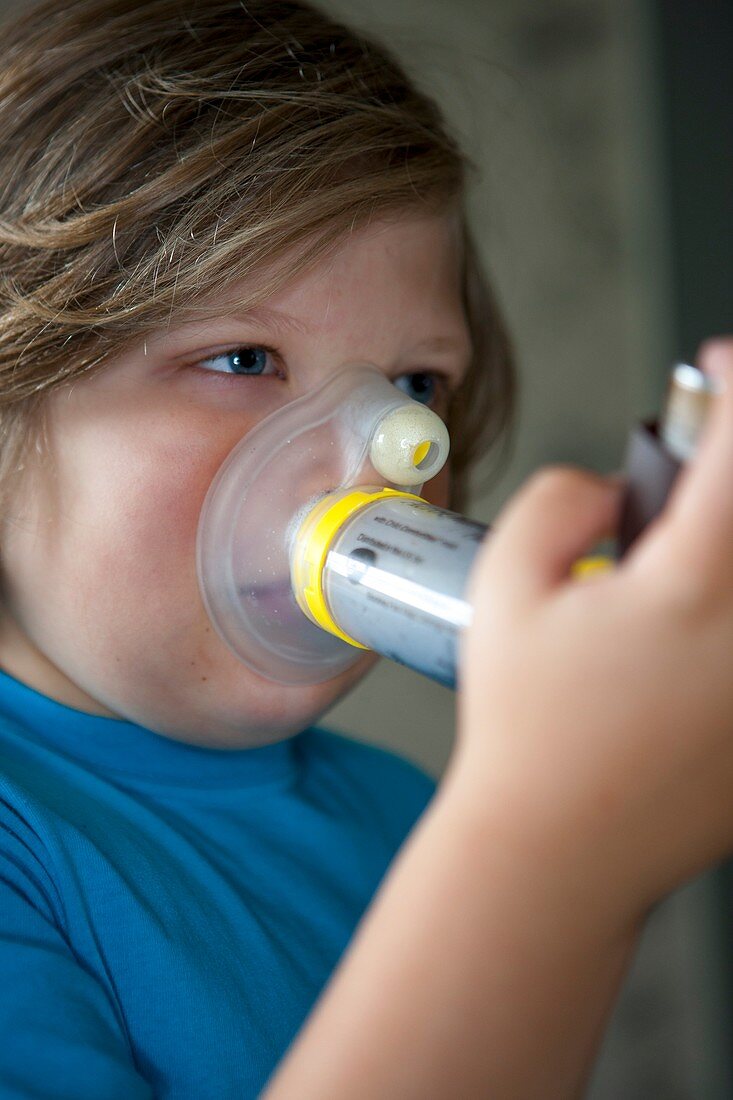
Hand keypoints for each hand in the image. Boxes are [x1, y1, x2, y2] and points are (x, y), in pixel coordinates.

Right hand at [452, 338, 732, 925]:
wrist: (560, 849)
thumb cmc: (527, 729)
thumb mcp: (504, 588)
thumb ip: (560, 501)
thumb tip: (611, 488)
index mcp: (696, 586)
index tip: (714, 369)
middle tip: (690, 470)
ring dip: (728, 527)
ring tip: (678, 549)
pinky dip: (723, 590)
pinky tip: (688, 617)